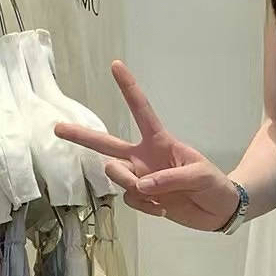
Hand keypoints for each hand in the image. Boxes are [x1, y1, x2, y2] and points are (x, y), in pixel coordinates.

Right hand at [54, 61, 242, 230]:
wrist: (218, 211)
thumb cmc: (212, 184)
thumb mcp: (198, 175)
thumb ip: (170, 178)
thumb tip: (142, 186)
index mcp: (160, 141)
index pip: (141, 111)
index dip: (129, 89)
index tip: (115, 65)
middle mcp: (144, 157)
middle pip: (106, 144)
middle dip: (81, 136)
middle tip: (57, 127)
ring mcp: (141, 178)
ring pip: (116, 176)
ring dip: (129, 184)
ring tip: (154, 196)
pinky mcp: (143, 199)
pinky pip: (130, 200)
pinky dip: (144, 206)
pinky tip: (162, 209)